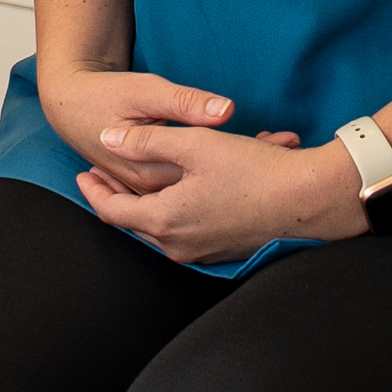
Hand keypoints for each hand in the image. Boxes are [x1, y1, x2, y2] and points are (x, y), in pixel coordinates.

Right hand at [38, 65, 286, 195]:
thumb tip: (225, 110)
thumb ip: (187, 104)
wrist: (70, 105)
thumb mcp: (149, 92)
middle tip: (287, 141)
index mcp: (154, 176)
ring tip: (278, 144)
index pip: (214, 177)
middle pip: (215, 189)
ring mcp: (154, 198)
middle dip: (254, 163)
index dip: (253, 158)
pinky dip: (221, 173)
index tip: (283, 144)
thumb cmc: (106, 96)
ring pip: (208, 192)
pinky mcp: (154, 188)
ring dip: (242, 168)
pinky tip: (246, 149)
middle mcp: (156, 197)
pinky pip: (193, 190)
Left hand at [77, 129, 366, 265]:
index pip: (112, 211)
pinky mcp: (224, 249)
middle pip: (135, 220)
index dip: (94, 189)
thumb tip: (106, 139)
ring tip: (148, 170)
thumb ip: (145, 141)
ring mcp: (203, 251)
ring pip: (165, 222)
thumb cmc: (253, 170)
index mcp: (165, 221)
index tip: (83, 171)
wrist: (309, 200)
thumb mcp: (194, 145)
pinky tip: (193, 181)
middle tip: (104, 170)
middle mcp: (179, 246)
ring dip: (155, 196)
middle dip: (119, 194)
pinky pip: (191, 225)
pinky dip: (184, 203)